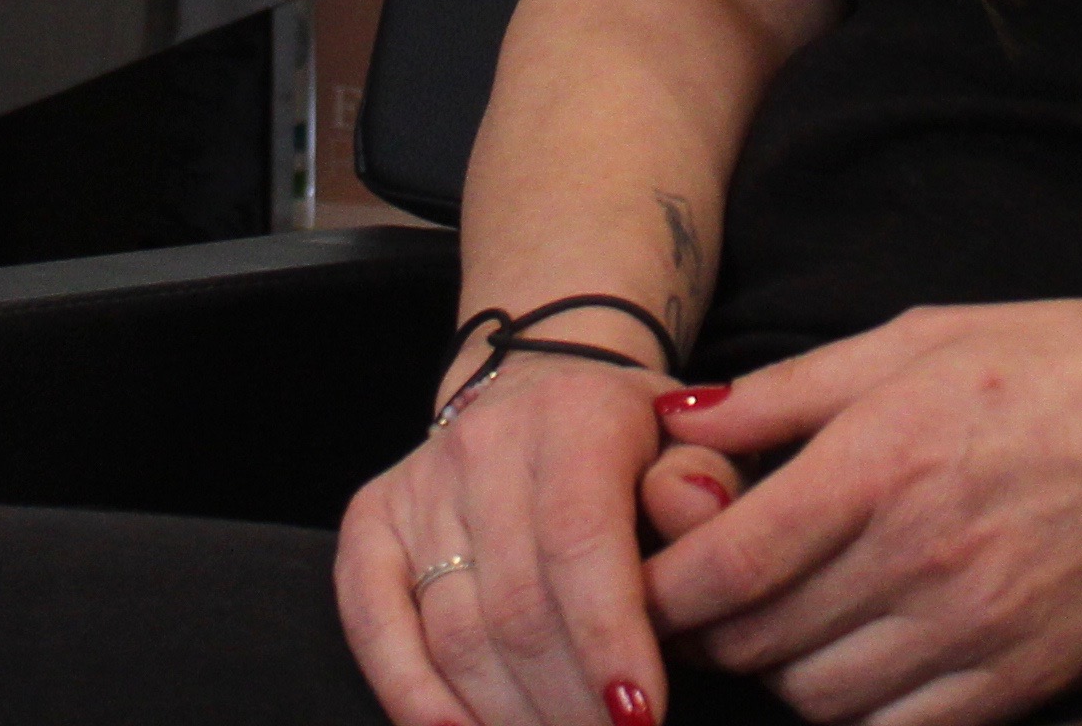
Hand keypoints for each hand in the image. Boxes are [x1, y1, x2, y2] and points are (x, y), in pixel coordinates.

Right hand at [336, 353, 679, 725]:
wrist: (547, 388)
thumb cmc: (639, 445)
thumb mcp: (701, 445)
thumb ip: (709, 484)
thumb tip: (697, 512)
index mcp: (575, 414)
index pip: (580, 539)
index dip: (608, 639)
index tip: (640, 717)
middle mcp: (486, 441)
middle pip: (517, 604)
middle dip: (568, 702)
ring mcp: (421, 481)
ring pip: (454, 630)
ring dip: (508, 714)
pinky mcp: (372, 519)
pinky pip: (373, 623)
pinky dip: (413, 696)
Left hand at [639, 303, 1081, 725]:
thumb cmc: (1063, 363)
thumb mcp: (915, 337)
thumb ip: (786, 392)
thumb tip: (673, 423)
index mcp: (883, 459)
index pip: (724, 564)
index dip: (659, 581)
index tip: (645, 568)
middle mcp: (921, 556)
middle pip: (754, 640)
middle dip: (708, 623)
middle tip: (710, 589)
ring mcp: (972, 632)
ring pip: (812, 698)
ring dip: (777, 669)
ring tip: (791, 617)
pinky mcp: (1017, 685)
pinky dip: (855, 709)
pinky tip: (858, 659)